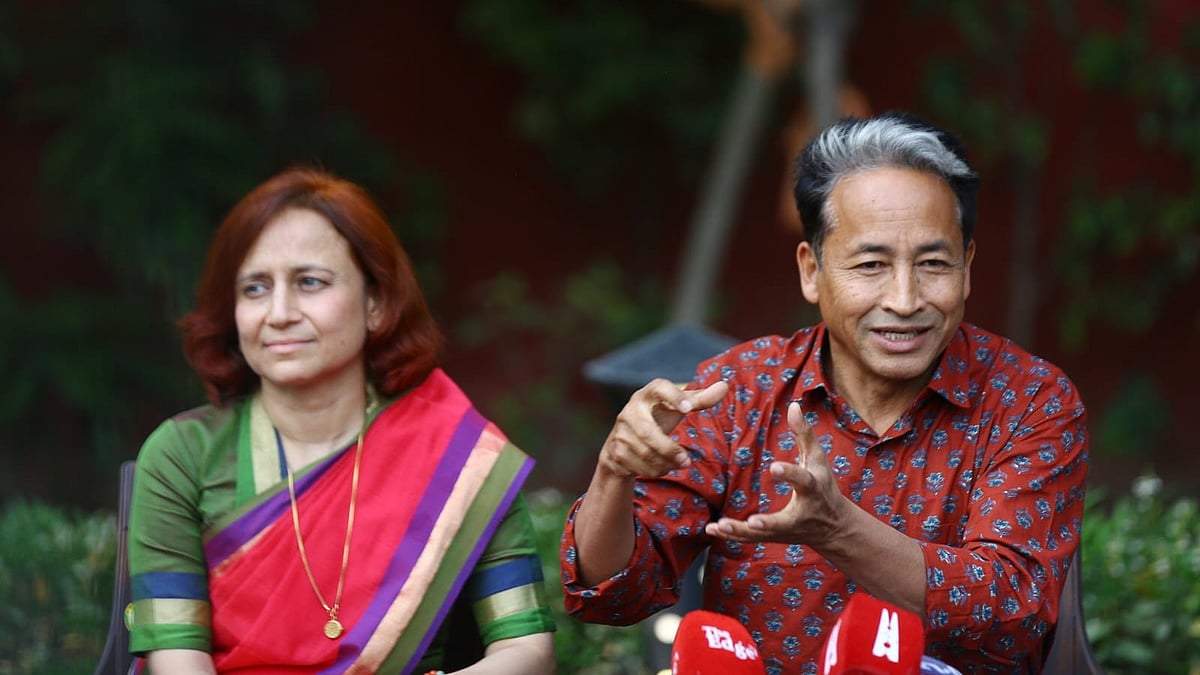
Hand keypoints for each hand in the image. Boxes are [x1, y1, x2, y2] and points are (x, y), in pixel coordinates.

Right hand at [597, 378, 728, 478]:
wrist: (620, 443)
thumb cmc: (657, 418)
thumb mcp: (676, 408)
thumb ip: (700, 399)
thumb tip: (724, 386)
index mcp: (647, 395)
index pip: (659, 388)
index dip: (674, 396)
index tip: (689, 409)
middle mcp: (630, 411)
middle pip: (649, 433)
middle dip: (669, 450)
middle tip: (687, 462)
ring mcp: (620, 433)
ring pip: (646, 454)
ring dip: (666, 463)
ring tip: (678, 464)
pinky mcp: (615, 452)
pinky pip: (640, 467)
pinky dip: (655, 471)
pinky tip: (660, 467)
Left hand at [704, 401, 849, 544]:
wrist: (833, 527)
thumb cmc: (824, 486)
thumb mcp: (818, 460)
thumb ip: (805, 434)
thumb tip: (793, 405)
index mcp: (812, 490)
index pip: (802, 480)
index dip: (789, 473)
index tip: (774, 467)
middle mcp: (798, 514)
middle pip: (782, 521)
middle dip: (767, 523)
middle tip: (751, 522)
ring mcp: (785, 530)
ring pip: (762, 535)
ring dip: (740, 531)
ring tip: (720, 526)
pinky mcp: (773, 537)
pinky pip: (751, 539)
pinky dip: (732, 535)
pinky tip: (712, 529)